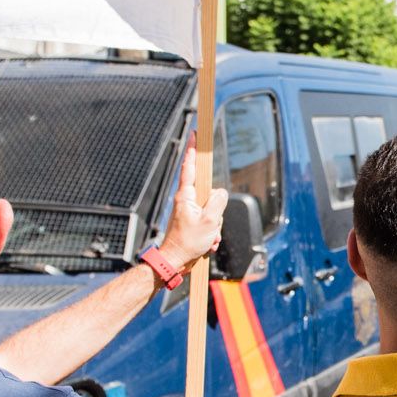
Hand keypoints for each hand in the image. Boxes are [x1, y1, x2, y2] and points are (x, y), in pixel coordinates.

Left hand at [158, 141, 229, 270]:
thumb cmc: (188, 242)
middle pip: (209, 194)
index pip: (190, 168)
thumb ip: (218, 201)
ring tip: (208, 238)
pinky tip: (207, 243)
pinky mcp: (192, 222)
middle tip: (211, 226)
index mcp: (186, 196)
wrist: (175, 261)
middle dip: (216, 211)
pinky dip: (211, 233)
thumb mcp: (210, 221)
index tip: (195, 135)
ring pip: (211, 210)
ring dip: (214, 226)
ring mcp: (189, 212)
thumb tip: (221, 192)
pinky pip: (208, 222)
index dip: (193, 151)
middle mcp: (186, 201)